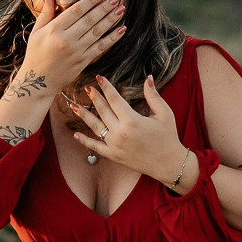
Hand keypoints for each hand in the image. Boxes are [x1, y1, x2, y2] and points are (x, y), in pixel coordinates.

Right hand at [20, 0, 125, 89]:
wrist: (38, 82)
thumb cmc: (36, 54)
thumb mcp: (36, 32)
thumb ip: (45, 13)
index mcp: (54, 30)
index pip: (76, 10)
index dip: (90, 0)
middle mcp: (66, 40)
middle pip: (90, 19)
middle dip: (105, 7)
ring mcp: (76, 52)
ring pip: (97, 32)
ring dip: (111, 20)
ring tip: (121, 9)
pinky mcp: (83, 61)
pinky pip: (101, 47)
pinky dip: (112, 38)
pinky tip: (121, 29)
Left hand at [68, 75, 187, 185]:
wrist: (168, 163)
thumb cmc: (168, 137)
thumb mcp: (164, 113)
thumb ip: (153, 96)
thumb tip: (148, 78)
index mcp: (132, 120)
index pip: (114, 99)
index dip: (106, 87)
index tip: (99, 78)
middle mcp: (120, 132)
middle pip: (102, 110)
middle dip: (94, 97)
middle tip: (86, 87)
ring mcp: (114, 145)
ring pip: (95, 127)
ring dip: (83, 115)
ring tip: (73, 106)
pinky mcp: (113, 156)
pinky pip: (95, 147)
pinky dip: (84, 141)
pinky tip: (75, 134)